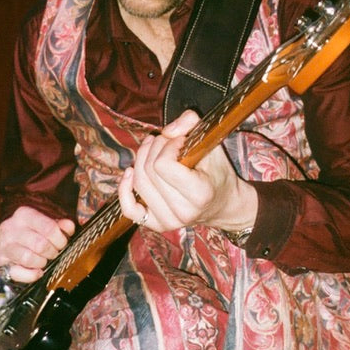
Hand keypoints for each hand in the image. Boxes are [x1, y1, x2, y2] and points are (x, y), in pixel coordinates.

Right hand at [0, 206, 74, 282]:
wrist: (10, 240)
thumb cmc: (31, 231)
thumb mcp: (46, 222)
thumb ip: (60, 225)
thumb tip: (69, 227)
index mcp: (23, 214)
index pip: (49, 228)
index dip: (60, 239)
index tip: (62, 243)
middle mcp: (10, 228)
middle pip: (39, 244)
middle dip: (52, 252)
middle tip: (54, 253)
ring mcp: (3, 246)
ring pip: (27, 258)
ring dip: (41, 262)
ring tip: (44, 260)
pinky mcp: (0, 263)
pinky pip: (17, 273)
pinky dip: (31, 275)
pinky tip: (37, 271)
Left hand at [117, 110, 257, 233]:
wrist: (224, 204)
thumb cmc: (218, 173)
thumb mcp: (212, 144)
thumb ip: (192, 124)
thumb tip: (167, 131)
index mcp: (200, 193)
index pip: (163, 164)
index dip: (167, 145)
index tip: (180, 141)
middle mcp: (184, 211)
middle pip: (148, 171)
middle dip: (154, 148)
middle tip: (167, 142)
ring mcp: (170, 221)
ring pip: (138, 184)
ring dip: (141, 160)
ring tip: (154, 150)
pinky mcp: (158, 225)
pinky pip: (130, 209)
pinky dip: (125, 189)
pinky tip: (130, 173)